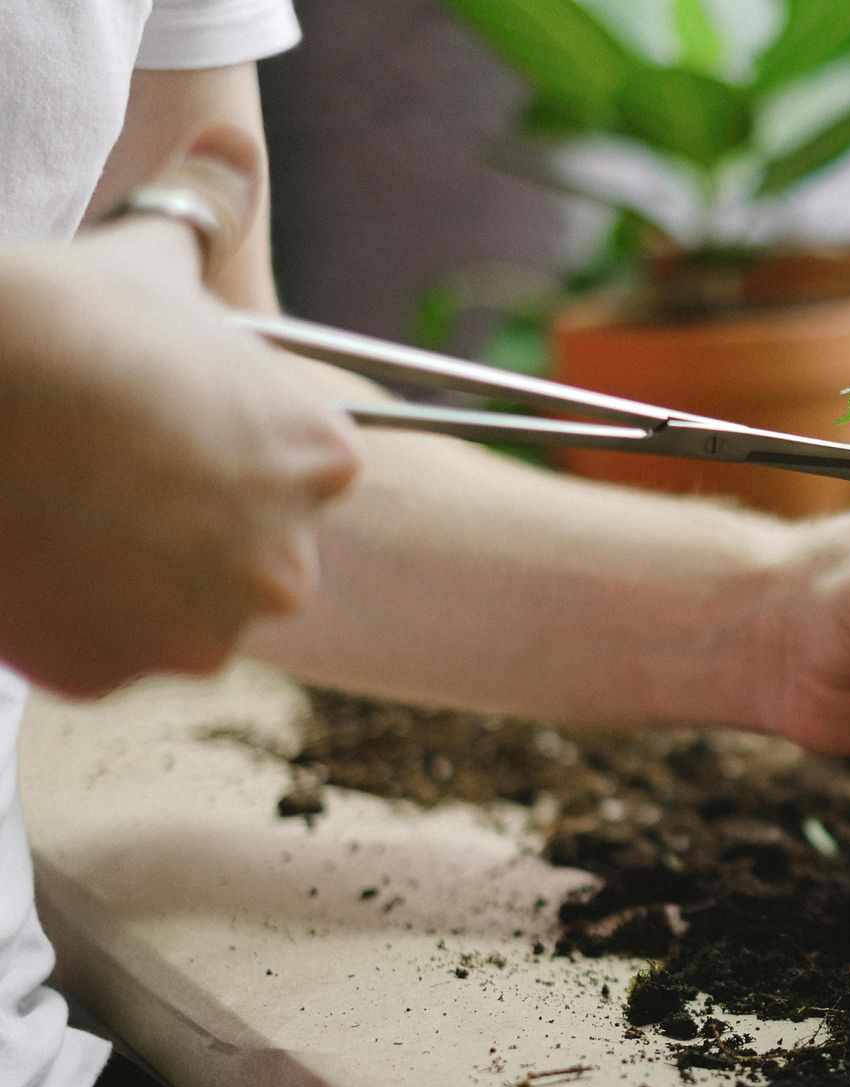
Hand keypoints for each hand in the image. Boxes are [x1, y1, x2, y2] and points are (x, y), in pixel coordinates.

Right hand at [0, 128, 360, 696]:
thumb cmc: (68, 320)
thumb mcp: (151, 260)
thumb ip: (210, 212)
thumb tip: (234, 147)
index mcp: (320, 465)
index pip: (292, 480)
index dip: (218, 456)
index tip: (158, 435)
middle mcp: (286, 564)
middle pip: (239, 560)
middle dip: (178, 530)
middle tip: (98, 477)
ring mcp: (200, 630)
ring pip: (168, 616)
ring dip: (121, 582)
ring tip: (57, 515)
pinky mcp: (112, 674)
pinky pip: (94, 656)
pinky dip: (61, 624)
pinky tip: (26, 560)